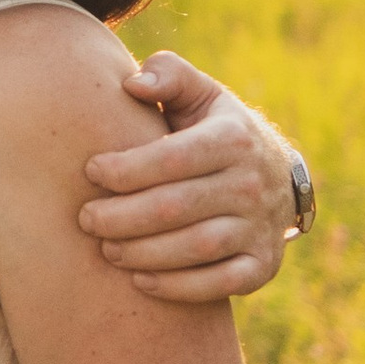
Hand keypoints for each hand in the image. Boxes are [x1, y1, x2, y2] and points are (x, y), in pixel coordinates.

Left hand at [79, 53, 299, 300]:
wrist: (278, 178)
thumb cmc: (216, 130)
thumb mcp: (201, 94)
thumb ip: (167, 76)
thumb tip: (132, 84)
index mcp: (232, 139)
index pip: (171, 158)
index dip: (125, 169)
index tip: (90, 171)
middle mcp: (251, 184)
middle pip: (176, 207)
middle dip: (122, 217)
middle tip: (86, 219)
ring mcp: (260, 228)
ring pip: (196, 248)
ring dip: (143, 253)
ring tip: (106, 249)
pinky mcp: (262, 265)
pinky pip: (221, 284)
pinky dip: (179, 287)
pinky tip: (141, 280)